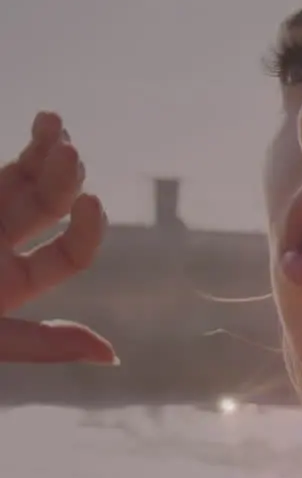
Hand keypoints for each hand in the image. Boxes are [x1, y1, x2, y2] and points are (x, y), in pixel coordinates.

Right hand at [0, 111, 114, 363]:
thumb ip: (38, 344)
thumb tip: (113, 356)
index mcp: (12, 285)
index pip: (70, 255)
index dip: (90, 230)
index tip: (93, 200)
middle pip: (50, 206)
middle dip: (66, 177)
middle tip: (70, 153)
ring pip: (24, 175)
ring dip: (47, 150)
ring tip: (56, 126)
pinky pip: (0, 167)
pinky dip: (23, 143)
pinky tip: (43, 121)